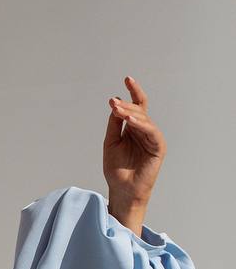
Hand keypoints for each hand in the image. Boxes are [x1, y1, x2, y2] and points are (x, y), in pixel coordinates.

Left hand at [103, 75, 165, 211]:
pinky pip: (151, 131)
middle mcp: (144, 131)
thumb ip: (114, 124)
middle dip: (126, 105)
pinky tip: (130, 120)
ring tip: (117, 109)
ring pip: (144, 119)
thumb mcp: (111, 142)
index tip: (127, 78)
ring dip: (131, 113)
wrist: (122, 190)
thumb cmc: (116, 169)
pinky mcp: (158, 147)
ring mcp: (152, 138)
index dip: (133, 92)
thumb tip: (116, 104)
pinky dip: (141, 125)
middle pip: (139, 110)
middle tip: (113, 102)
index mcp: (134, 128)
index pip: (136, 106)